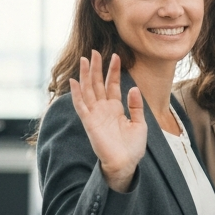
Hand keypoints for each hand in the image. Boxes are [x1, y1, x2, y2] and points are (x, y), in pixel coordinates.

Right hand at [68, 50, 146, 192]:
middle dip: (96, 67)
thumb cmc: (132, 147)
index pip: (112, 85)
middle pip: (97, 83)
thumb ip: (136, 106)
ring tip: (84, 59)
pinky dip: (77, 93)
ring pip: (88, 90)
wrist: (125, 163)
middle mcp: (103, 109)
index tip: (116, 56)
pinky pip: (81, 105)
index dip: (113, 71)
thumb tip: (134, 88)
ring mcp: (95, 114)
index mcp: (115, 108)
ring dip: (86, 75)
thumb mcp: (139, 124)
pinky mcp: (89, 122)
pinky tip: (74, 81)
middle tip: (94, 51)